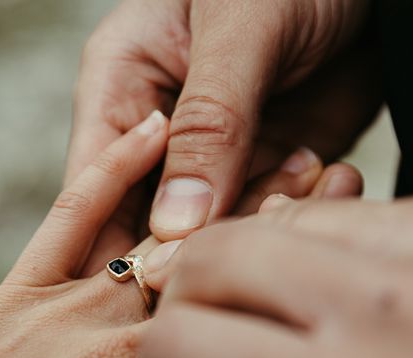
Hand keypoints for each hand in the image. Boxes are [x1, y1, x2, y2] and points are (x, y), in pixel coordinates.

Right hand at [68, 0, 380, 240]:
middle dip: (189, 241)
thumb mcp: (242, 27)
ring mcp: (213, 156)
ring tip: (299, 167)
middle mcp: (160, 133)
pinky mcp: (262, 166)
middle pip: (147, 222)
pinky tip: (321, 168)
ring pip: (209, 228)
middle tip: (233, 238)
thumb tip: (173, 226)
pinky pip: (262, 213)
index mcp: (121, 88)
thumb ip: (207, 125)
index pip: (91, 186)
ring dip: (254, 216)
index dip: (110, 240)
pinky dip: (291, 208)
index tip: (147, 276)